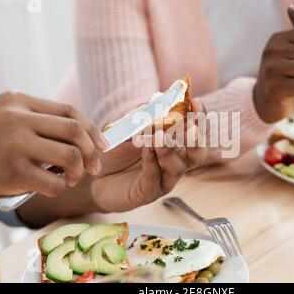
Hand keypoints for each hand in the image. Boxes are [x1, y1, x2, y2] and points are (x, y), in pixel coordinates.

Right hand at [0, 91, 106, 204]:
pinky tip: (52, 188)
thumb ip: (39, 121)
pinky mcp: (10, 171)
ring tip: (72, 178)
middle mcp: (16, 118)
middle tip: (95, 167)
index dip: (92, 130)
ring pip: (70, 155)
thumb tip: (85, 136)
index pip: (69, 111)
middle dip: (93, 151)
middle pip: (74, 130)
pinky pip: (53, 182)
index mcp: (18, 101)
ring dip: (79, 170)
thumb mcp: (6, 120)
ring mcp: (13, 143)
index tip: (101, 146)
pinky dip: (59, 188)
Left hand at [17, 99, 206, 225]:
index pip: (195, 132)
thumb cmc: (116, 152)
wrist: (95, 178)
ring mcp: (163, 180)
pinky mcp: (148, 193)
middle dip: (197, 138)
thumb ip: (139, 118)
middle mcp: (175, 163)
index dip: (199, 117)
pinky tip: (146, 148)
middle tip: (191, 126)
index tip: (196, 101)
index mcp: (175, 146)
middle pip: (197, 154)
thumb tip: (151, 101)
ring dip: (170, 150)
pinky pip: (154, 178)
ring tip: (160, 136)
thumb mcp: (126, 130)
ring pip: (178, 168)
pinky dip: (151, 162)